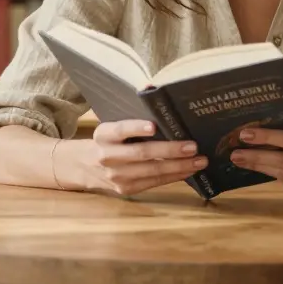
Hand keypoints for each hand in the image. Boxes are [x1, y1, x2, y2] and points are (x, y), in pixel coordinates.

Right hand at [61, 119, 206, 196]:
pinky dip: (174, 176)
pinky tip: (188, 170)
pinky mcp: (125, 189)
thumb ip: (132, 121)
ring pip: (151, 171)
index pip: (120, 129)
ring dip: (179, 166)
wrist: (83, 166)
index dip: (136, 127)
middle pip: (142, 153)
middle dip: (170, 150)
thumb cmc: (108, 140)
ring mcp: (116, 176)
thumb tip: (156, 94)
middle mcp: (107, 156)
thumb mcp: (112, 128)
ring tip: (199, 161)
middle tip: (193, 146)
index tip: (153, 126)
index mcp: (104, 135)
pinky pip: (154, 182)